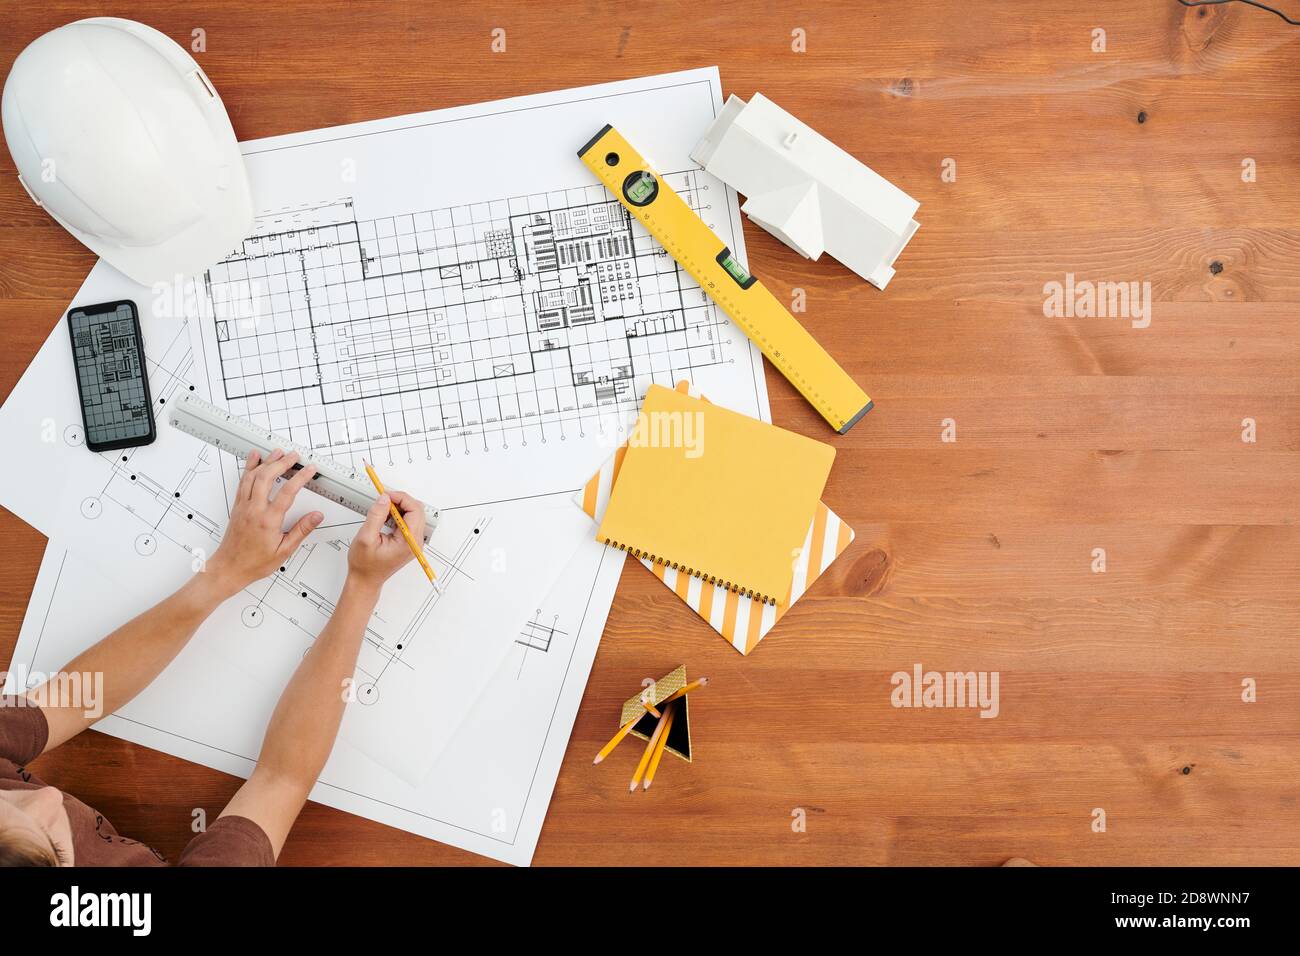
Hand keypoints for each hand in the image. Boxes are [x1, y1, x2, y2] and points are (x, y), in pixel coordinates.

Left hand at [206, 449, 323, 594]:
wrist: (229, 568)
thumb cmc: (254, 563)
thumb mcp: (284, 551)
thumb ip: (301, 530)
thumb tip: (316, 516)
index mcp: (268, 520)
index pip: (288, 492)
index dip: (300, 477)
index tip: (309, 469)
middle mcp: (254, 510)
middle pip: (267, 477)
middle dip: (282, 463)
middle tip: (294, 456)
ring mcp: (243, 506)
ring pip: (253, 476)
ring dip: (266, 462)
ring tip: (277, 452)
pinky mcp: (237, 506)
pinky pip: (243, 482)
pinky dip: (249, 467)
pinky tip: (254, 459)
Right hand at [347, 489, 427, 592]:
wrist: (365, 579)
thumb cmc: (365, 565)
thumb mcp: (366, 537)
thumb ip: (376, 516)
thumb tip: (384, 499)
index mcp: (408, 542)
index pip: (415, 510)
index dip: (401, 498)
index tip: (386, 494)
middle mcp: (415, 542)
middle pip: (417, 510)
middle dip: (400, 501)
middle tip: (383, 500)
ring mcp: (413, 542)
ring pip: (413, 514)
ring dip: (398, 507)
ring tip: (381, 511)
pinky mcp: (408, 541)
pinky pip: (408, 521)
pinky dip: (397, 514)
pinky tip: (384, 518)